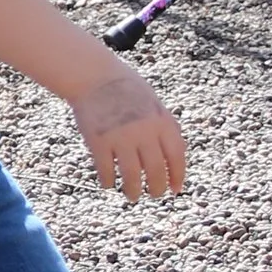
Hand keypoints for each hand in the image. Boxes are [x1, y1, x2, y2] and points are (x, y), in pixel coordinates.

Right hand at [68, 60, 189, 200]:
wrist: (94, 75)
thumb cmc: (126, 89)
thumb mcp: (154, 104)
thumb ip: (164, 128)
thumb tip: (174, 157)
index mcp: (161, 121)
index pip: (176, 157)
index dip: (177, 176)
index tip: (175, 189)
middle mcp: (144, 132)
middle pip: (155, 171)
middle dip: (157, 188)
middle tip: (154, 194)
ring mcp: (121, 138)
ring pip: (132, 176)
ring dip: (133, 191)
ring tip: (132, 196)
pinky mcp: (98, 142)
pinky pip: (106, 171)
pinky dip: (108, 181)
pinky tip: (108, 183)